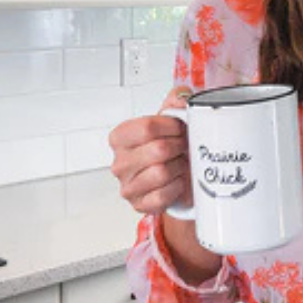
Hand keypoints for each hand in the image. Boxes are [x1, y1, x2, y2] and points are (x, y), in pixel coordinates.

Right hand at [109, 85, 192, 214]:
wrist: (177, 175)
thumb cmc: (170, 146)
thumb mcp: (171, 117)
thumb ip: (176, 99)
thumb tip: (182, 97)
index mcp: (121, 137)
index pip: (147, 127)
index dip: (172, 127)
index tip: (180, 128)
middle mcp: (120, 162)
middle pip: (158, 150)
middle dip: (178, 147)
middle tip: (182, 148)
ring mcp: (127, 186)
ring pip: (162, 172)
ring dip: (179, 167)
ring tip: (179, 164)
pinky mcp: (139, 205)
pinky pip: (163, 195)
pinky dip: (177, 187)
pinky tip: (176, 181)